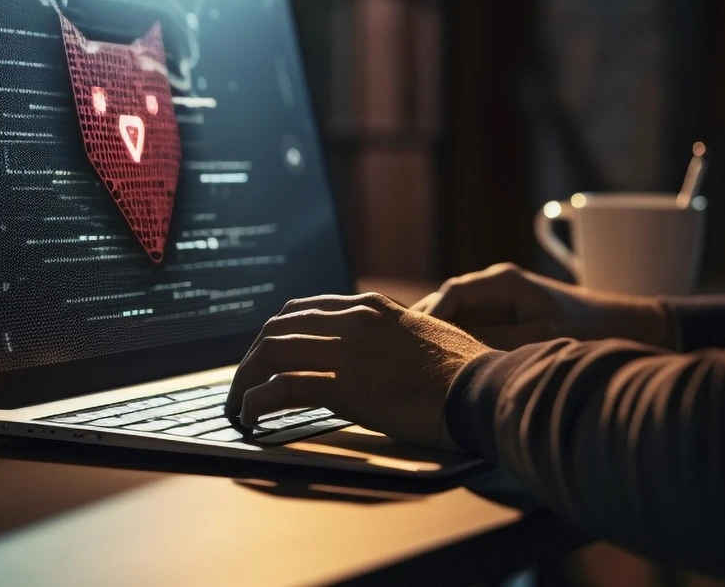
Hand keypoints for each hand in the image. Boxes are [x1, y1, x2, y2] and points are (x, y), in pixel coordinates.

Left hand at [225, 292, 492, 449]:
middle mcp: (355, 319)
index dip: (276, 333)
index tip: (266, 356)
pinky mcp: (347, 385)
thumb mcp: (425, 336)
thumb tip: (381, 354)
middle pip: (279, 328)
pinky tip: (251, 417)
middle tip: (243, 385)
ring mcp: (349, 349)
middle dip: (252, 357)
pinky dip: (258, 402)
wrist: (486, 388)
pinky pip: (284, 388)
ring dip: (246, 380)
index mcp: (372, 307)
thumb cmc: (466, 372)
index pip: (303, 309)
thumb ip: (394, 337)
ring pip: (273, 353)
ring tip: (239, 405)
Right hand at [412, 263, 672, 349]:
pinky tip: (444, 367)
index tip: (415, 343)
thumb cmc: (590, 329)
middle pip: (446, 303)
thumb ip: (497, 344)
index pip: (451, 293)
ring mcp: (499, 302)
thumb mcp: (541, 339)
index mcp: (503, 281)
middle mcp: (496, 286)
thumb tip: (458, 358)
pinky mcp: (505, 319)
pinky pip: (471, 329)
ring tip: (416, 365)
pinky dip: (457, 344)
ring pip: (456, 317)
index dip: (429, 317)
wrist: (628, 326)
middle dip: (426, 328)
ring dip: (440, 338)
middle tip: (404, 357)